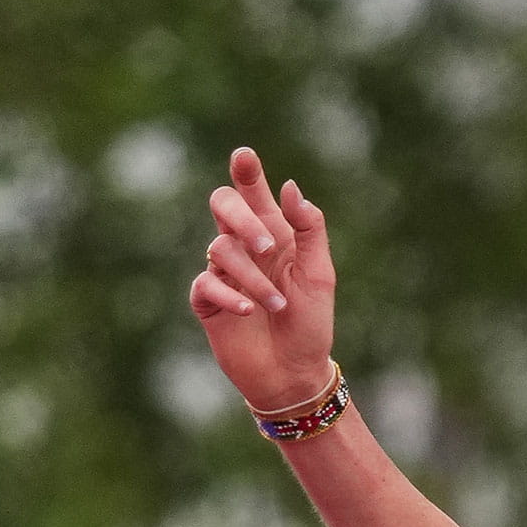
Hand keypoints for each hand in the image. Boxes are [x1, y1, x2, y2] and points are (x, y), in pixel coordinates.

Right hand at [185, 147, 337, 412]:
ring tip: (278, 304)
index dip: (247, 172)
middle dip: (243, 219)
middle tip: (268, 246)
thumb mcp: (320, 274)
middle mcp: (245, 247)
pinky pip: (206, 284)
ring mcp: (223, 272)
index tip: (245, 155)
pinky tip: (250, 310)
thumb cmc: (311, 322)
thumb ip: (309, 229)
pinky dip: (230, 295)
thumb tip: (290, 187)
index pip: (254, 193)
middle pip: (223, 205)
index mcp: (274, 235)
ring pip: (220, 249)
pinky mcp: (207, 301)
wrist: (295, 371)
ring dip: (253, 277)